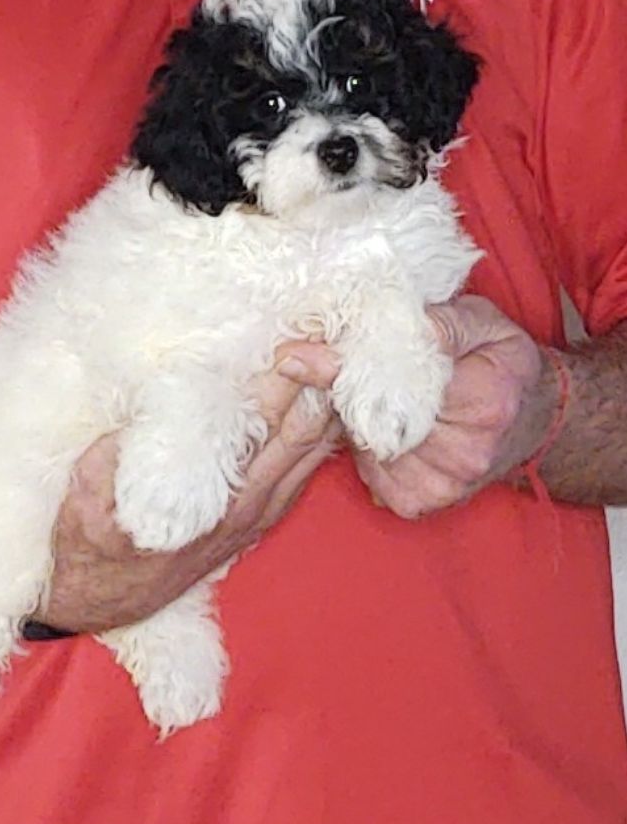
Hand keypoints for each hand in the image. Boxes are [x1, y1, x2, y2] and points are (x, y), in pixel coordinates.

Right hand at [41, 351, 340, 632]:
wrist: (100, 597)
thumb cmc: (90, 534)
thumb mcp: (91, 485)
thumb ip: (125, 448)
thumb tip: (155, 403)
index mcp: (213, 490)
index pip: (266, 418)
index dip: (284, 372)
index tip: (288, 333)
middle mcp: (249, 502)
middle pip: (305, 426)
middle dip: (319, 376)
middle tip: (322, 327)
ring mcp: (262, 511)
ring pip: (315, 447)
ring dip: (326, 399)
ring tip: (329, 350)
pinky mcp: (262, 517)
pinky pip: (307, 468)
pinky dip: (321, 430)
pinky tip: (323, 398)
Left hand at [278, 295, 560, 519]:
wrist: (530, 421)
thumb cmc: (501, 364)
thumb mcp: (483, 323)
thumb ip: (440, 321)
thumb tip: (387, 323)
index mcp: (483, 402)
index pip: (397, 382)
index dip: (342, 367)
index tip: (293, 355)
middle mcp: (464, 454)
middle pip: (372, 419)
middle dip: (343, 391)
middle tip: (319, 364)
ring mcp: (441, 486)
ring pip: (364, 447)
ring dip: (353, 421)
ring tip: (372, 399)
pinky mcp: (418, 503)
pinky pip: (368, 472)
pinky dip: (364, 449)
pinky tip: (383, 430)